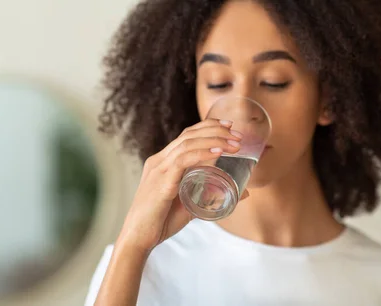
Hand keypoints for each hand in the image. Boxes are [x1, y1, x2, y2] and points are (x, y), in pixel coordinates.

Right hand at [117, 119, 244, 252]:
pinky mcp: (161, 181)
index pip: (186, 136)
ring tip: (235, 144)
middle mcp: (159, 161)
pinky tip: (218, 152)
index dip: (208, 127)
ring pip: (188, 143)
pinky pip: (183, 160)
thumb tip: (243, 193)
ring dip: (214, 140)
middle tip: (237, 133)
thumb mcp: (190, 205)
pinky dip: (202, 153)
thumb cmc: (161, 222)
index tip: (229, 126)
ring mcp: (158, 169)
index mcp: (162, 163)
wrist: (137, 238)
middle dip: (216, 129)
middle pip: (188, 134)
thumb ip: (212, 197)